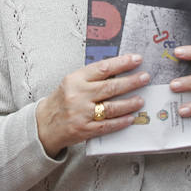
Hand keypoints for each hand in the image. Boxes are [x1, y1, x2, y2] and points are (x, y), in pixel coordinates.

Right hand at [35, 54, 149, 157]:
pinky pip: (107, 125)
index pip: (102, 68)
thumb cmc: (61, 100)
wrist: (45, 124)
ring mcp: (82, 114)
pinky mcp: (85, 130)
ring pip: (111, 107)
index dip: (121, 63)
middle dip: (131, 82)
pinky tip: (131, 118)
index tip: (136, 59)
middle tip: (145, 77)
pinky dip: (121, 121)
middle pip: (110, 87)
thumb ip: (92, 78)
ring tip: (141, 99)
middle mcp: (78, 95)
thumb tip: (118, 71)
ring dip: (129, 103)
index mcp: (75, 79)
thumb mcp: (72, 83)